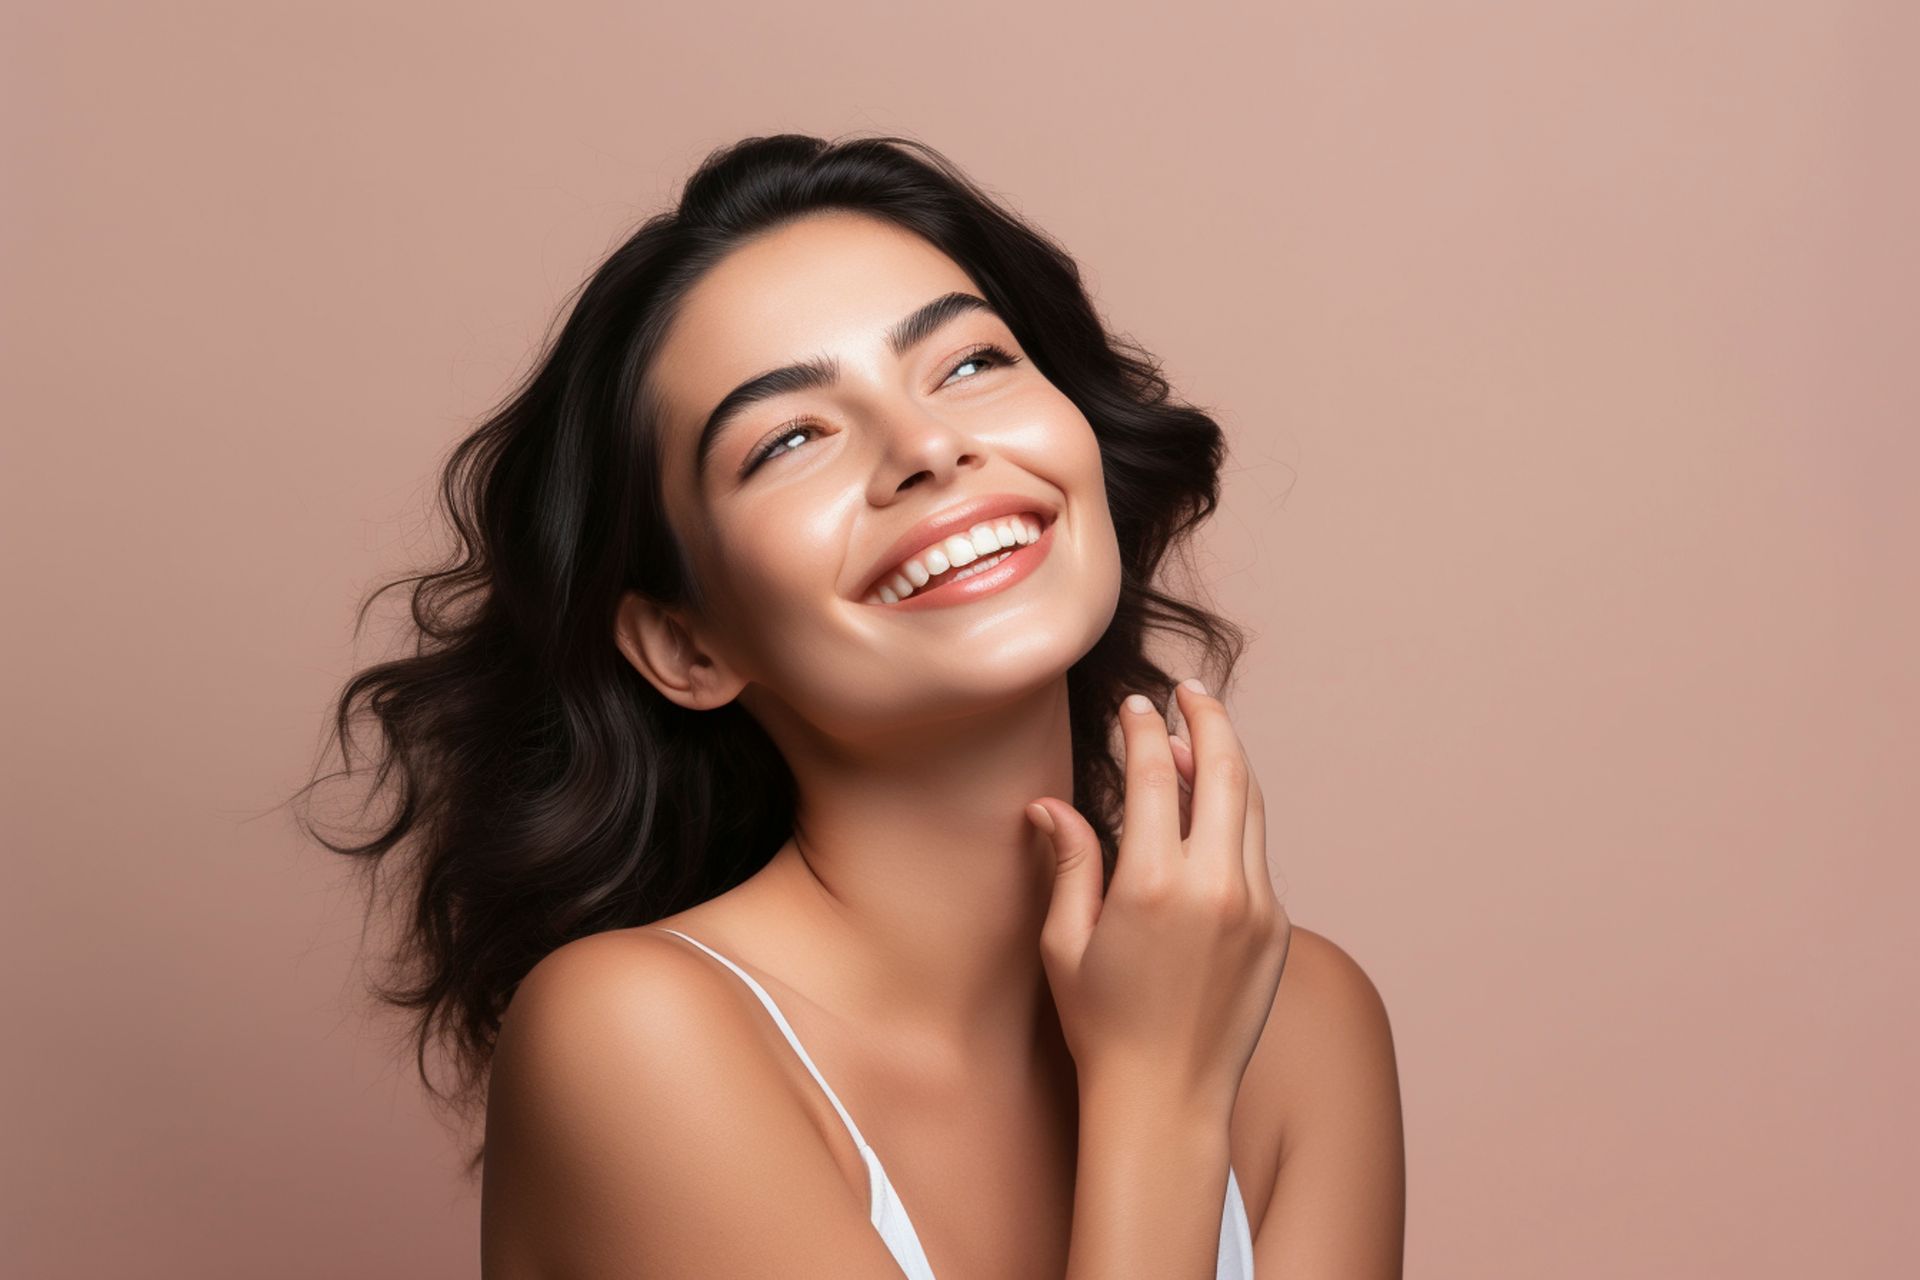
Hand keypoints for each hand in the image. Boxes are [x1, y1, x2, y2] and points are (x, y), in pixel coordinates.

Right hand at [1026, 679, 1290, 1118]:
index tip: (1136, 705)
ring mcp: (1257, 906)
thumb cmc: (1102, 1026)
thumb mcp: (1066, 943)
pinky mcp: (1277, 928)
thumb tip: (1048, 804)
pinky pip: (1259, 853)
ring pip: (1251, 806)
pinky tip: (1212, 811)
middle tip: (1188, 693)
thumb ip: (1068, 863)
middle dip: (1207, 719)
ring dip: (1229, 762)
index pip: (1153, 775)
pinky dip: (1237, 818)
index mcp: (1154, 885)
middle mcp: (1216, 886)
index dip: (1144, 730)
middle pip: (1224, 770)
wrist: (1168, 1100)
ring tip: (1202, 738)